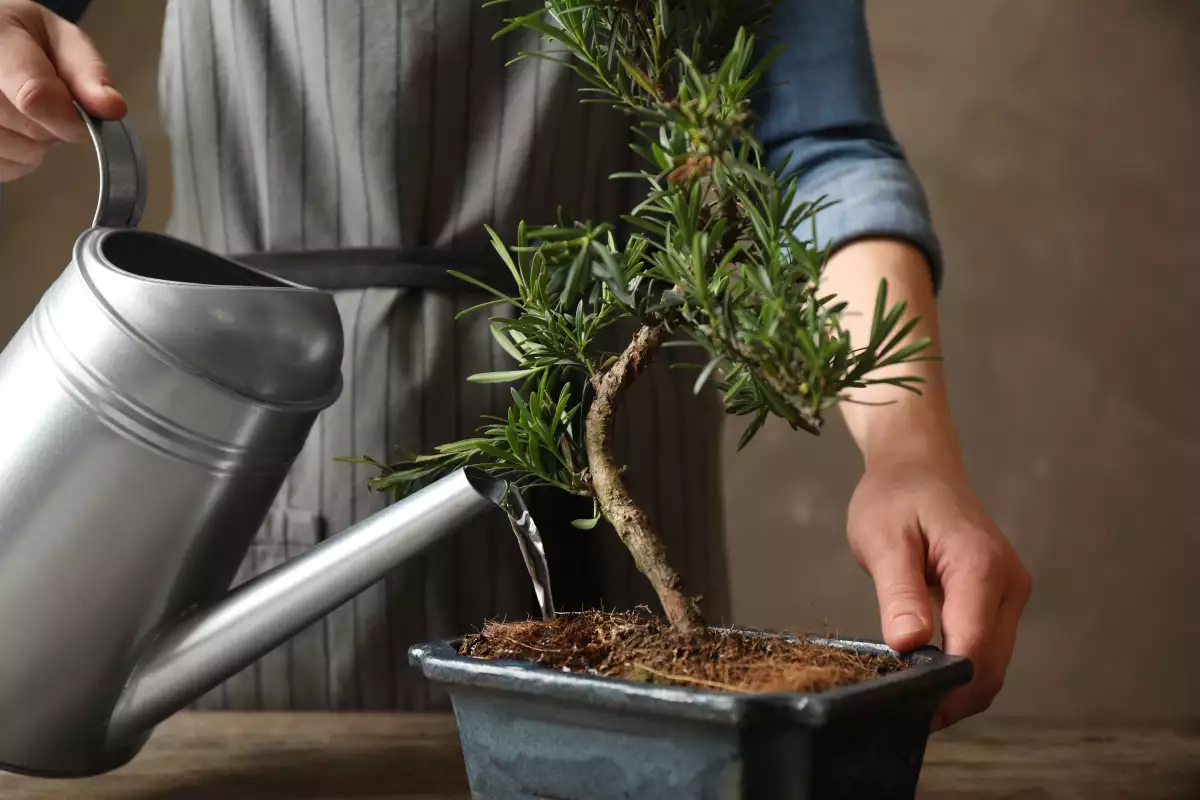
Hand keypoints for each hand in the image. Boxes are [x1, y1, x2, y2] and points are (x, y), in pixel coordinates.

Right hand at [0, 0, 124, 181]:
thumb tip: (112, 108)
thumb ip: (88, 72)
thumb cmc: (24, 38)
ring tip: (22, 110)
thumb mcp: (61, 39)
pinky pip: (6, 168)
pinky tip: (10, 128)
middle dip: (54, 124)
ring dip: (36, 142)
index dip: (69, 117)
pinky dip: (18, 157)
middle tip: (45, 100)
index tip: (80, 116)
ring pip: (20, 154)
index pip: (35, 97)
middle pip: (32, 130)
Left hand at [846, 455, 1031, 730]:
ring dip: (958, 688)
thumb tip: (909, 645)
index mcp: (981, 567)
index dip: (945, 689)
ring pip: (993, 663)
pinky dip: (962, 669)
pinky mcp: (1002, 598)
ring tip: (910, 700)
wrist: (917, 466)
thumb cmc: (895, 496)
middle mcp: (1009, 584)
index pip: (974, 649)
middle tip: (903, 716)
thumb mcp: (883, 539)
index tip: (908, 712)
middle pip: (991, 666)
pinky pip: (987, 647)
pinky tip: (925, 676)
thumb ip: (899, 593)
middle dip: (953, 698)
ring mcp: (1010, 592)